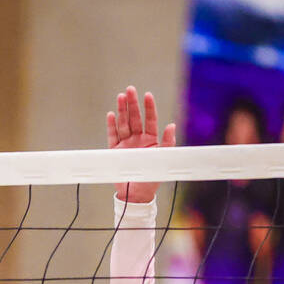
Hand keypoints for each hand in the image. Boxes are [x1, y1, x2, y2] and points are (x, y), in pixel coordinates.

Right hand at [107, 86, 175, 202]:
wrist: (136, 194)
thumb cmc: (151, 177)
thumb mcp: (163, 159)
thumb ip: (168, 142)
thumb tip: (172, 125)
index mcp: (151, 140)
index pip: (150, 120)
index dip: (149, 108)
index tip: (147, 95)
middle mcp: (138, 139)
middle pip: (135, 118)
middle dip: (132, 104)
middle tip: (130, 90)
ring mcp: (126, 144)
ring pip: (123, 123)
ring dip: (122, 111)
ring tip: (120, 97)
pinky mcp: (115, 151)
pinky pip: (113, 136)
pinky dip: (112, 126)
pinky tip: (111, 115)